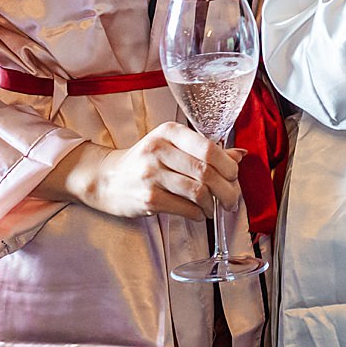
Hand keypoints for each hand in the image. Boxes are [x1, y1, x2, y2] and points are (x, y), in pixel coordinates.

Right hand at [51, 122, 243, 221]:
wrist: (105, 178)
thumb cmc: (144, 161)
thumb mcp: (172, 146)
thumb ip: (205, 150)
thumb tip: (240, 155)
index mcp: (169, 132)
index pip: (209, 148)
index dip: (228, 166)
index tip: (235, 176)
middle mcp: (159, 150)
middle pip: (207, 171)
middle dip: (227, 189)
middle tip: (233, 199)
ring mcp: (151, 175)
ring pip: (198, 191)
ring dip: (214, 204)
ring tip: (216, 208)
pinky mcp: (148, 199)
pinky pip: (185, 208)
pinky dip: (199, 214)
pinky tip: (199, 214)